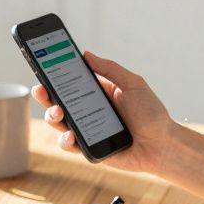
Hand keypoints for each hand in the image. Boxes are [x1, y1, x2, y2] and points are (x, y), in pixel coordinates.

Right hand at [31, 51, 174, 172]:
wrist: (162, 145)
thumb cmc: (151, 113)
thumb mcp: (133, 83)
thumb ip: (109, 69)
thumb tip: (86, 54)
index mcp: (97, 92)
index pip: (71, 81)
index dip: (55, 74)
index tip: (42, 65)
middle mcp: (89, 110)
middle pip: (59, 101)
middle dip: (45, 95)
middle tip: (41, 89)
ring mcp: (87, 130)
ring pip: (60, 123)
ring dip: (53, 117)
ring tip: (57, 113)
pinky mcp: (90, 149)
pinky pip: (71, 145)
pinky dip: (66, 141)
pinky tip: (71, 136)